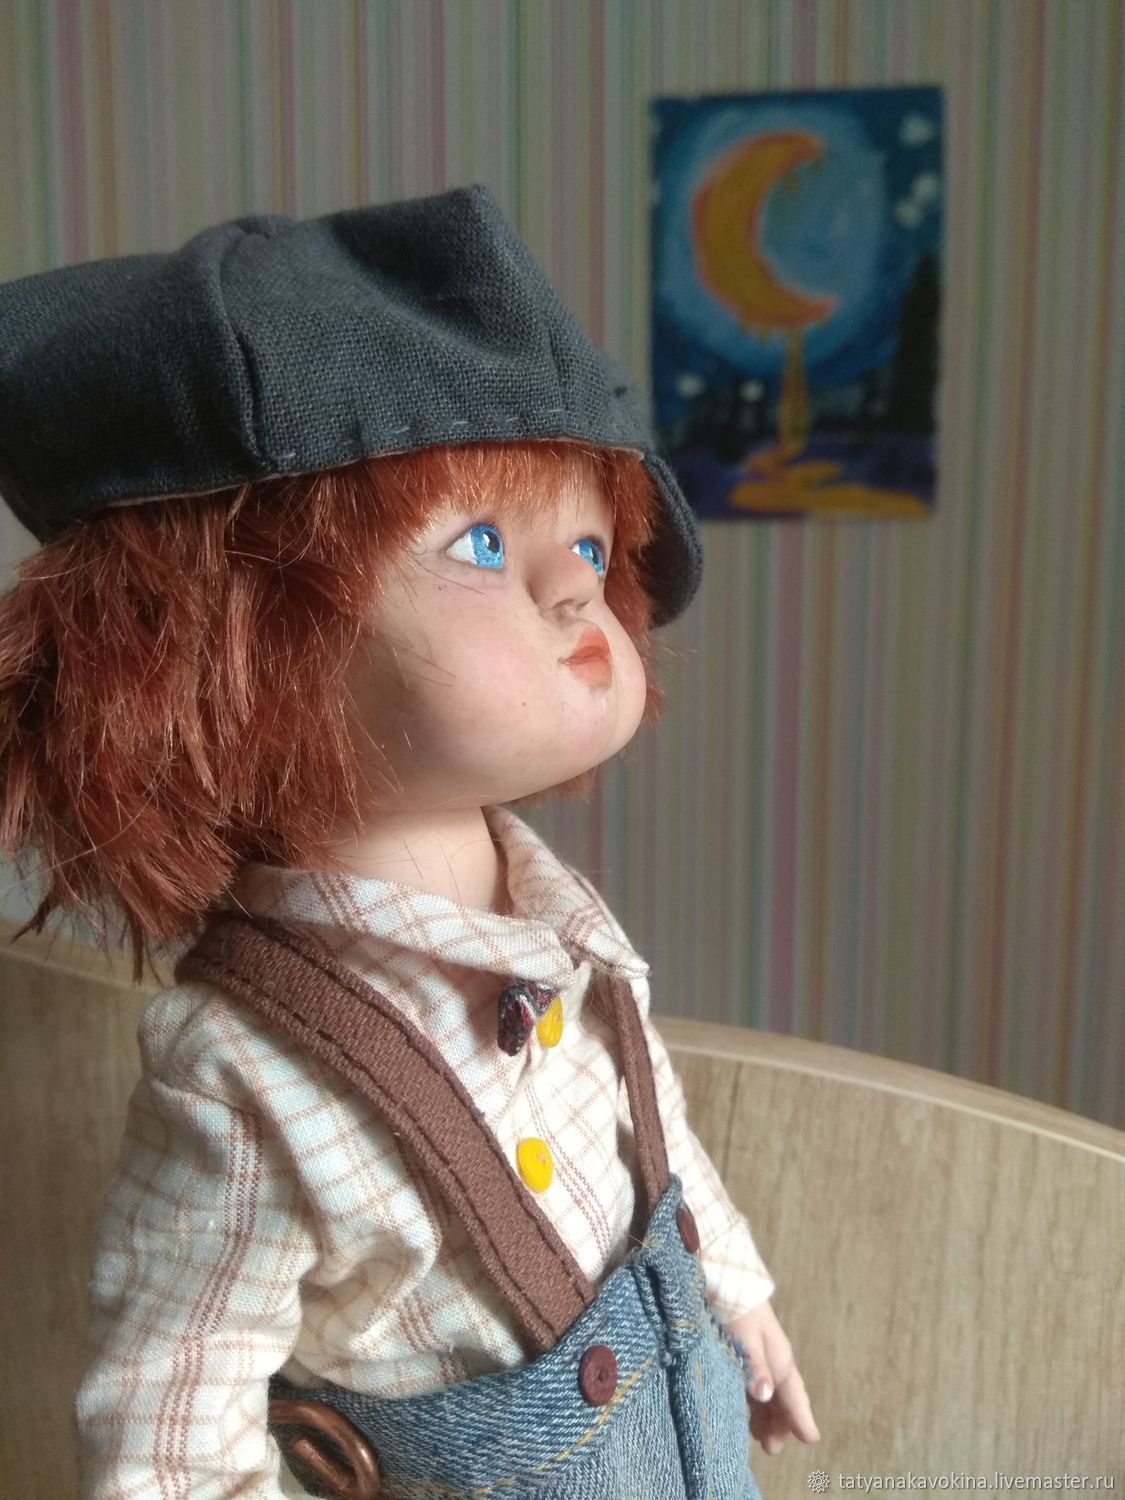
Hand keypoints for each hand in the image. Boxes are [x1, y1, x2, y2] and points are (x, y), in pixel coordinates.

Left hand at [722, 1299, 820, 1454]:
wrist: (721, 1271)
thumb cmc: (736, 1301)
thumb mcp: (745, 1332)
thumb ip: (754, 1363)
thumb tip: (766, 1396)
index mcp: (777, 1355)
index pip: (792, 1392)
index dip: (800, 1416)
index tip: (812, 1439)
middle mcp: (770, 1357)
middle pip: (781, 1395)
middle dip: (780, 1422)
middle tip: (771, 1449)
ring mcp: (755, 1353)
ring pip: (766, 1391)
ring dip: (765, 1414)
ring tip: (758, 1437)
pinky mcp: (738, 1349)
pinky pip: (751, 1382)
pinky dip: (750, 1401)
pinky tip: (743, 1409)